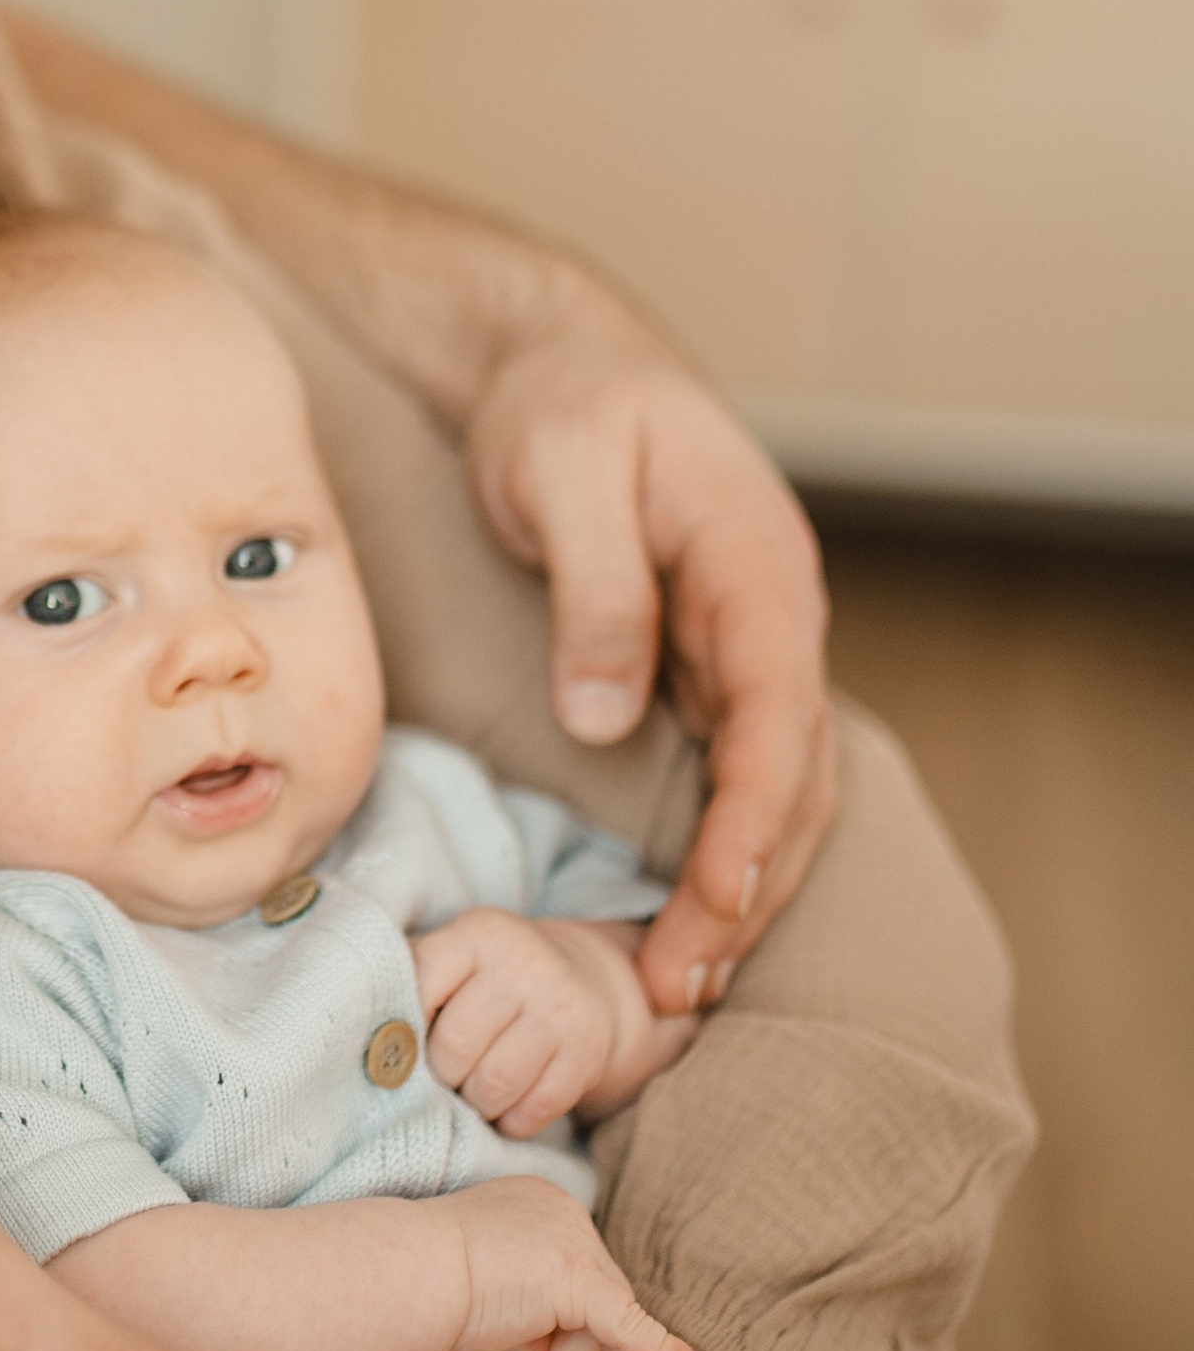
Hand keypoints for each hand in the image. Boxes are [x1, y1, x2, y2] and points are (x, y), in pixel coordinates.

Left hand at [417, 908, 697, 1135]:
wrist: (586, 979)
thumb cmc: (493, 976)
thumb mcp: (456, 955)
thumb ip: (411, 977)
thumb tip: (358, 1020)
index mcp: (478, 934)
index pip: (419, 987)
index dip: (404, 1030)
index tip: (406, 1046)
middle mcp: (523, 964)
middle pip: (454, 1048)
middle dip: (442, 1076)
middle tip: (445, 1079)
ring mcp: (560, 1008)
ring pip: (494, 1085)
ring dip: (476, 1104)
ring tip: (473, 1095)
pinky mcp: (587, 1052)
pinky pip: (535, 1109)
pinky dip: (512, 1122)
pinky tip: (508, 1109)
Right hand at [440, 1174, 709, 1350]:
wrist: (401, 1273)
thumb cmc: (419, 1281)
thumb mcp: (481, 1285)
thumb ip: (524, 1300)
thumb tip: (544, 1346)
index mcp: (537, 1205)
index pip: (571, 1277)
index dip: (555, 1330)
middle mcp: (563, 1212)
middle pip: (595, 1300)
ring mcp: (573, 1242)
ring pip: (597, 1326)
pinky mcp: (579, 1280)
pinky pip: (630, 1330)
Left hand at [461, 301, 838, 1018]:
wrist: (559, 361)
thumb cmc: (563, 403)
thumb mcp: (564, 468)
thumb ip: (594, 590)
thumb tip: (605, 720)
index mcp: (757, 567)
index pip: (777, 717)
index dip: (749, 822)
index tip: (711, 906)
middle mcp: (771, 618)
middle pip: (791, 777)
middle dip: (746, 890)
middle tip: (676, 989)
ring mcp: (745, 648)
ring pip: (774, 790)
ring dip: (739, 889)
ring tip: (677, 987)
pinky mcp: (704, 670)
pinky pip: (733, 775)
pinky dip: (719, 852)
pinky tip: (680, 920)